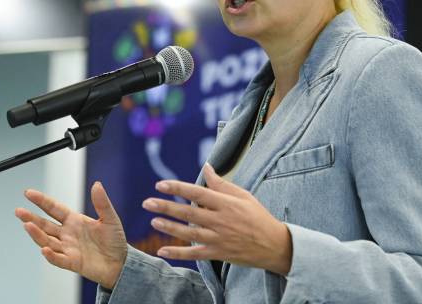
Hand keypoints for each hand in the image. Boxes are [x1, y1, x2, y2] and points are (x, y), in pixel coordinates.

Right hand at [15, 182, 127, 287]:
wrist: (121, 263)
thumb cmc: (115, 240)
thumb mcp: (110, 219)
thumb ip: (102, 203)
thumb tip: (97, 184)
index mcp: (74, 221)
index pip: (54, 209)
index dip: (41, 201)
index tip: (28, 193)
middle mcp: (67, 234)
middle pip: (45, 225)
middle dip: (31, 218)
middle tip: (18, 211)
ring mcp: (68, 249)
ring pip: (47, 241)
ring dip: (37, 234)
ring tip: (27, 225)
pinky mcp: (73, 263)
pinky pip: (58, 259)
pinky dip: (51, 255)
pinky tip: (44, 248)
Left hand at [142, 164, 292, 274]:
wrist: (274, 245)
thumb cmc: (258, 217)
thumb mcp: (243, 196)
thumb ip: (222, 183)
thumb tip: (206, 167)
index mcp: (226, 204)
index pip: (197, 193)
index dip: (177, 188)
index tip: (160, 184)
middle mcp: (220, 221)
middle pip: (188, 213)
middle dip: (166, 207)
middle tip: (147, 202)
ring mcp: (218, 239)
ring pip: (189, 233)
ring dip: (169, 228)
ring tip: (153, 221)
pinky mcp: (218, 253)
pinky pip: (194, 254)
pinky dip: (178, 253)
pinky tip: (162, 251)